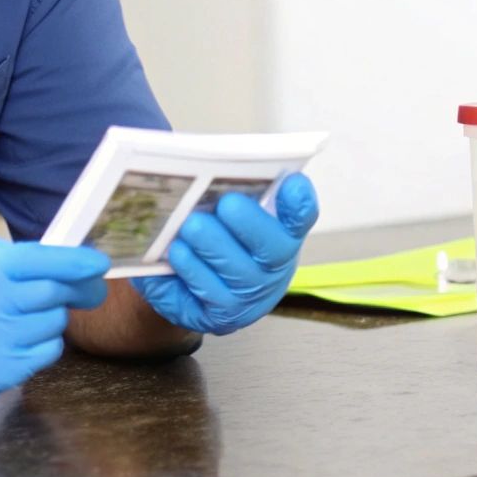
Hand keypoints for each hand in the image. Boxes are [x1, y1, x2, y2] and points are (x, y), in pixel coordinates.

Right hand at [0, 238, 108, 401]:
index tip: (100, 264)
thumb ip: (9, 256)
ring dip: (53, 318)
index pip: (43, 261)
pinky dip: (43, 345)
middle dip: (79, 289)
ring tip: (29, 316)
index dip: (77, 261)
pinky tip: (22, 338)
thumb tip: (60, 257)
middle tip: (90, 290)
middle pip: (56, 293)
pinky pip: (45, 355)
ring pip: (54, 325)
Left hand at [133, 173, 318, 334]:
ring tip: (190, 227)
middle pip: (270, 250)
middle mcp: (273, 271)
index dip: (300, 204)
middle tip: (226, 203)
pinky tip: (176, 254)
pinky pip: (207, 297)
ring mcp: (249, 298)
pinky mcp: (220, 318)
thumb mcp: (230, 212)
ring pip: (236, 276)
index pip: (300, 219)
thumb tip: (213, 158)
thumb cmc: (219, 237)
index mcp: (283, 236)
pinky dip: (191, 272)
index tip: (293, 183)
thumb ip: (233, 189)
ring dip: (213, 249)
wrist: (200, 287)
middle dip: (249, 224)